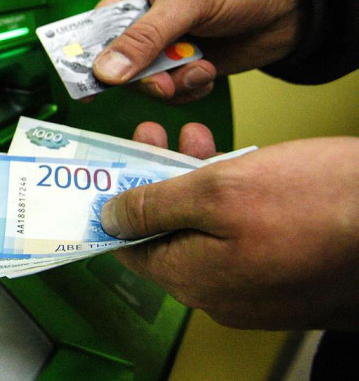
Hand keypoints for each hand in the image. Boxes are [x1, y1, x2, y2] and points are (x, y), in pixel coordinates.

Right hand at [92, 0, 302, 103]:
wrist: (293, 2)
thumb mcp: (186, 4)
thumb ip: (145, 39)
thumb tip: (105, 72)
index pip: (95, 31)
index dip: (86, 59)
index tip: (86, 88)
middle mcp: (144, 28)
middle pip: (118, 68)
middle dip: (142, 79)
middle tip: (163, 81)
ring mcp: (166, 52)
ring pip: (146, 86)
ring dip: (172, 85)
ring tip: (200, 68)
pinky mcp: (188, 71)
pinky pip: (173, 94)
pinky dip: (190, 90)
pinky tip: (208, 73)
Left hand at [100, 124, 358, 329]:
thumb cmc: (321, 204)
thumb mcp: (220, 190)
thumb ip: (155, 206)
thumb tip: (110, 220)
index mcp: (195, 281)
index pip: (132, 249)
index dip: (117, 206)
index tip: (110, 171)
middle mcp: (223, 296)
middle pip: (169, 235)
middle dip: (157, 181)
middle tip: (152, 137)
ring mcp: (261, 290)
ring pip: (208, 232)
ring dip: (194, 182)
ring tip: (192, 136)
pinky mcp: (292, 275)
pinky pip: (245, 238)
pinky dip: (233, 200)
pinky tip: (237, 164)